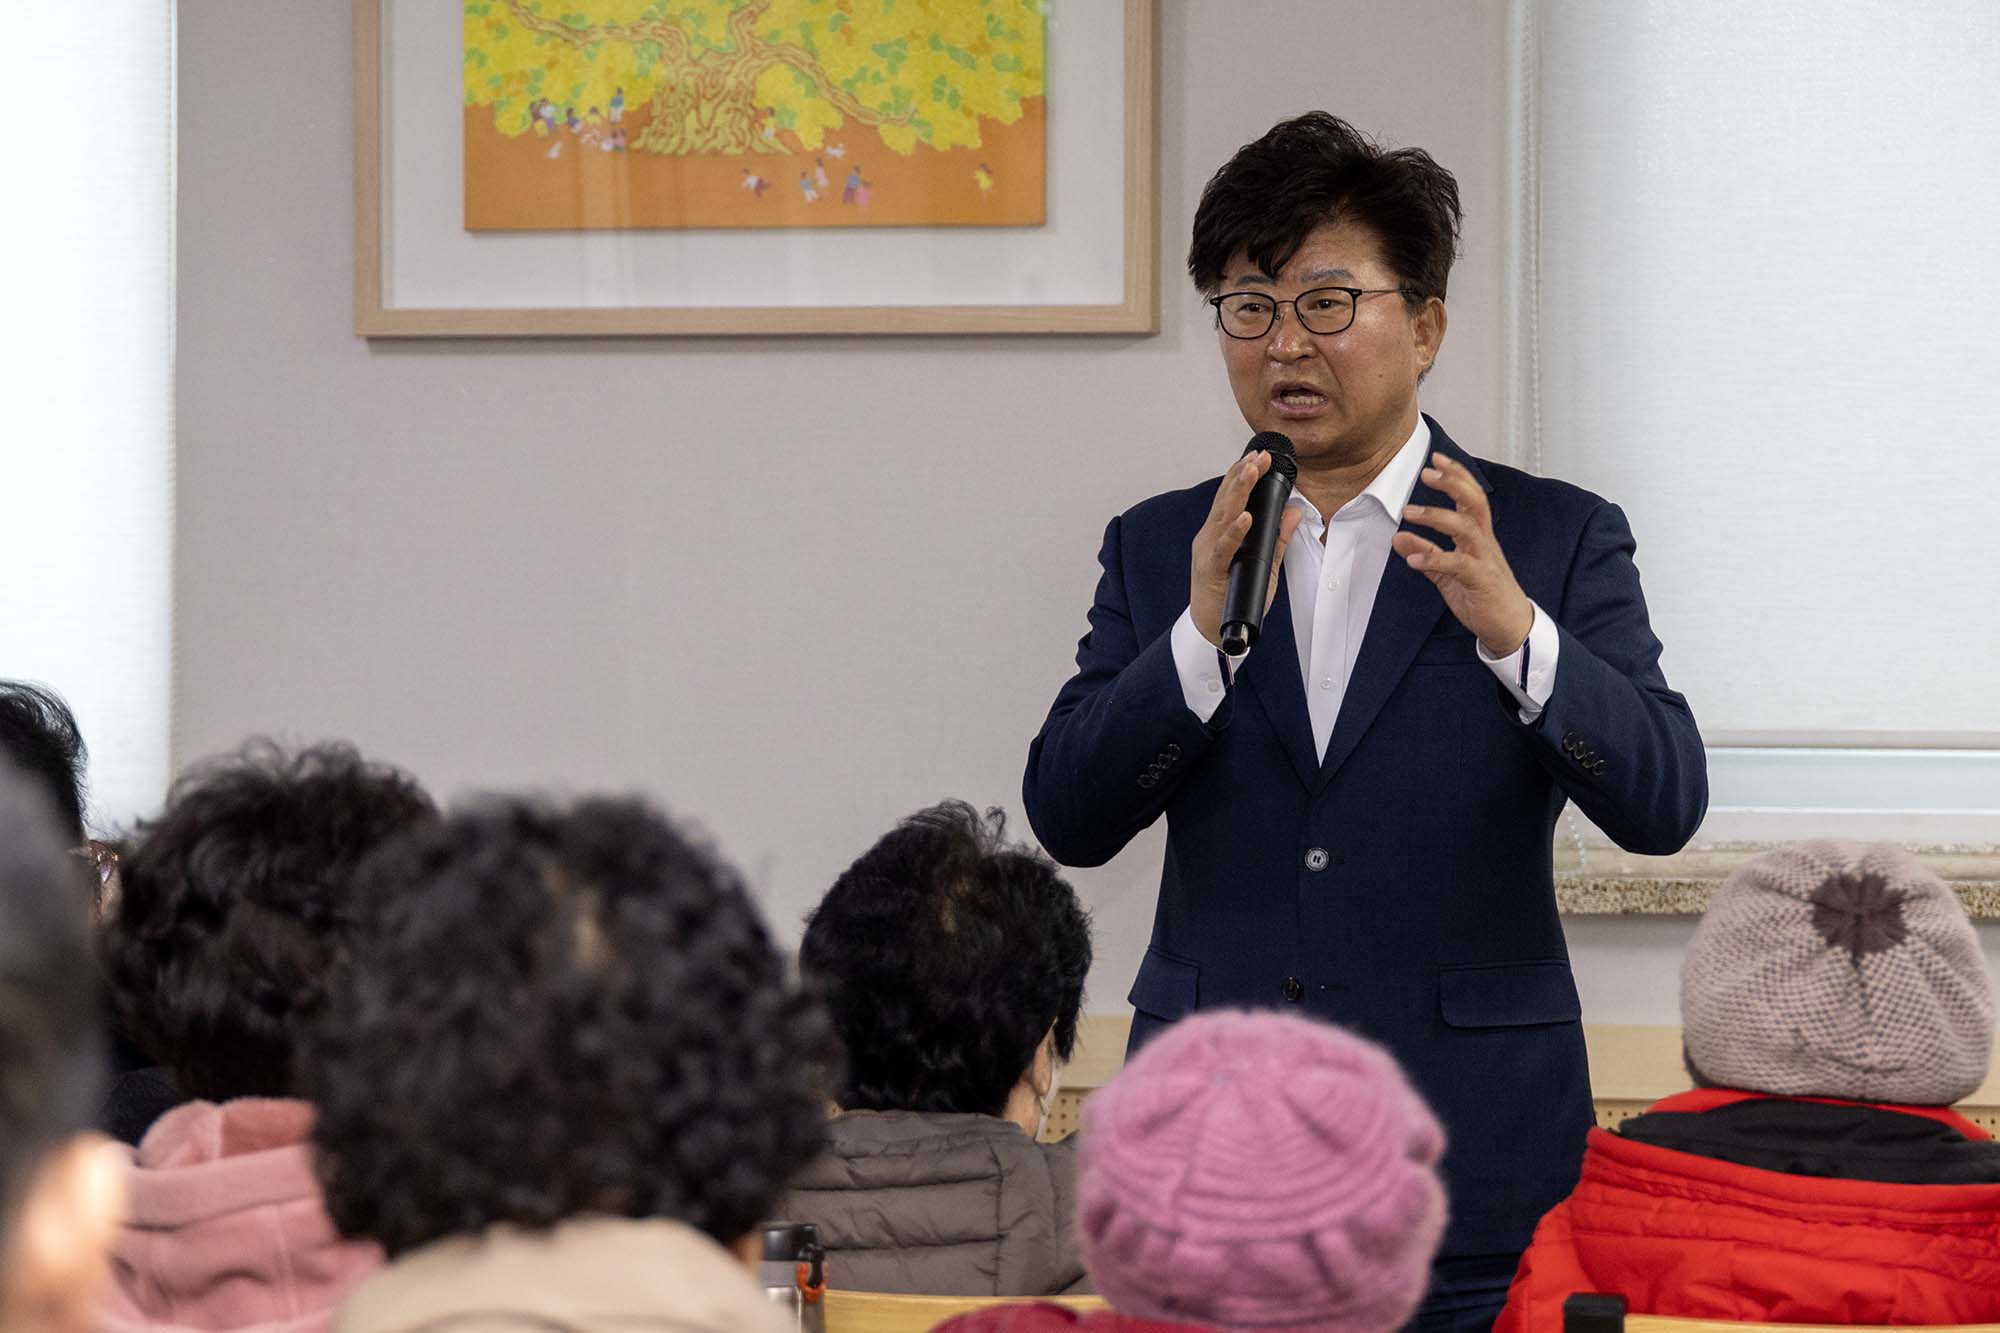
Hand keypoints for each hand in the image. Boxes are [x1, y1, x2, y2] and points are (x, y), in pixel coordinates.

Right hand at [1191, 451, 1304, 650]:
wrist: (1213, 629)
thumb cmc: (1233, 597)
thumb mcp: (1265, 564)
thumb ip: (1278, 538)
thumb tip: (1294, 511)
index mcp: (1220, 533)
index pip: (1231, 497)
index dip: (1243, 474)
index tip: (1258, 456)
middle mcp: (1210, 537)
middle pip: (1226, 499)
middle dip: (1242, 475)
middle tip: (1258, 456)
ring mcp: (1208, 552)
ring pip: (1222, 516)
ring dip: (1238, 492)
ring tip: (1251, 473)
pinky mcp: (1210, 570)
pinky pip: (1223, 547)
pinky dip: (1235, 531)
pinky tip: (1246, 517)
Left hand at [1392, 452, 1533, 655]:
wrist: (1510, 626)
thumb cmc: (1482, 595)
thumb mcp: (1447, 572)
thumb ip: (1426, 553)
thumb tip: (1398, 538)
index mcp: (1478, 535)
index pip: (1471, 496)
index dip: (1456, 475)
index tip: (1436, 459)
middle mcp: (1484, 541)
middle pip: (1474, 502)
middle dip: (1452, 483)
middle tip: (1426, 473)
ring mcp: (1484, 559)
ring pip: (1466, 528)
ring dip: (1436, 517)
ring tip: (1408, 512)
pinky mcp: (1481, 580)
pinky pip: (1458, 564)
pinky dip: (1434, 558)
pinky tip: (1412, 559)